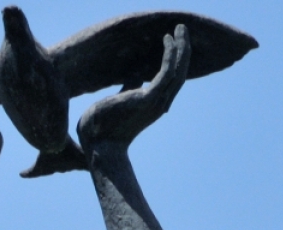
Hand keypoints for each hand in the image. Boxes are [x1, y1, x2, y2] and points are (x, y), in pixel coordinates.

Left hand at [76, 24, 190, 150]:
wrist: (99, 149)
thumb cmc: (102, 130)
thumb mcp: (115, 103)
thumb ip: (127, 90)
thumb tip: (133, 77)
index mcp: (151, 105)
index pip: (169, 80)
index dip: (173, 59)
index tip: (171, 41)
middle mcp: (158, 103)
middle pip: (179, 73)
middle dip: (183, 49)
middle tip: (183, 29)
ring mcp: (155, 101)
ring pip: (178, 70)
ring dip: (181, 47)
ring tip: (181, 28)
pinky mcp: (149, 98)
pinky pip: (167, 72)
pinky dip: (170, 54)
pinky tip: (168, 39)